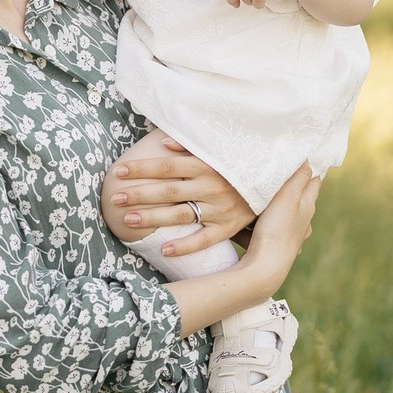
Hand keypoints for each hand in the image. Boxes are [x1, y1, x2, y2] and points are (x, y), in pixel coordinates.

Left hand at [109, 137, 254, 256]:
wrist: (278, 181)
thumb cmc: (241, 163)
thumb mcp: (220, 149)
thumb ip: (192, 145)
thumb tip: (164, 142)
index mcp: (207, 165)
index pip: (167, 166)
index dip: (142, 169)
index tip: (119, 172)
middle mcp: (212, 187)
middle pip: (168, 191)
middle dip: (139, 194)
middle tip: (115, 199)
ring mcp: (220, 209)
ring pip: (181, 215)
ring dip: (153, 218)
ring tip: (128, 220)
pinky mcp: (228, 227)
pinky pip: (204, 240)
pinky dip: (184, 246)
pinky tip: (163, 250)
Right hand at [244, 162, 320, 285]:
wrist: (266, 267)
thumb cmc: (277, 229)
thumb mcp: (288, 197)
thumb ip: (298, 178)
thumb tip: (308, 160)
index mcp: (308, 207)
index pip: (314, 182)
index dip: (310, 169)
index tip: (303, 157)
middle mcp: (305, 222)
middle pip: (303, 198)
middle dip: (295, 186)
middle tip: (283, 171)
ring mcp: (293, 236)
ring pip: (290, 215)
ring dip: (283, 205)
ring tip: (269, 195)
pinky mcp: (280, 247)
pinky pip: (277, 230)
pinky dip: (272, 222)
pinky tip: (261, 223)